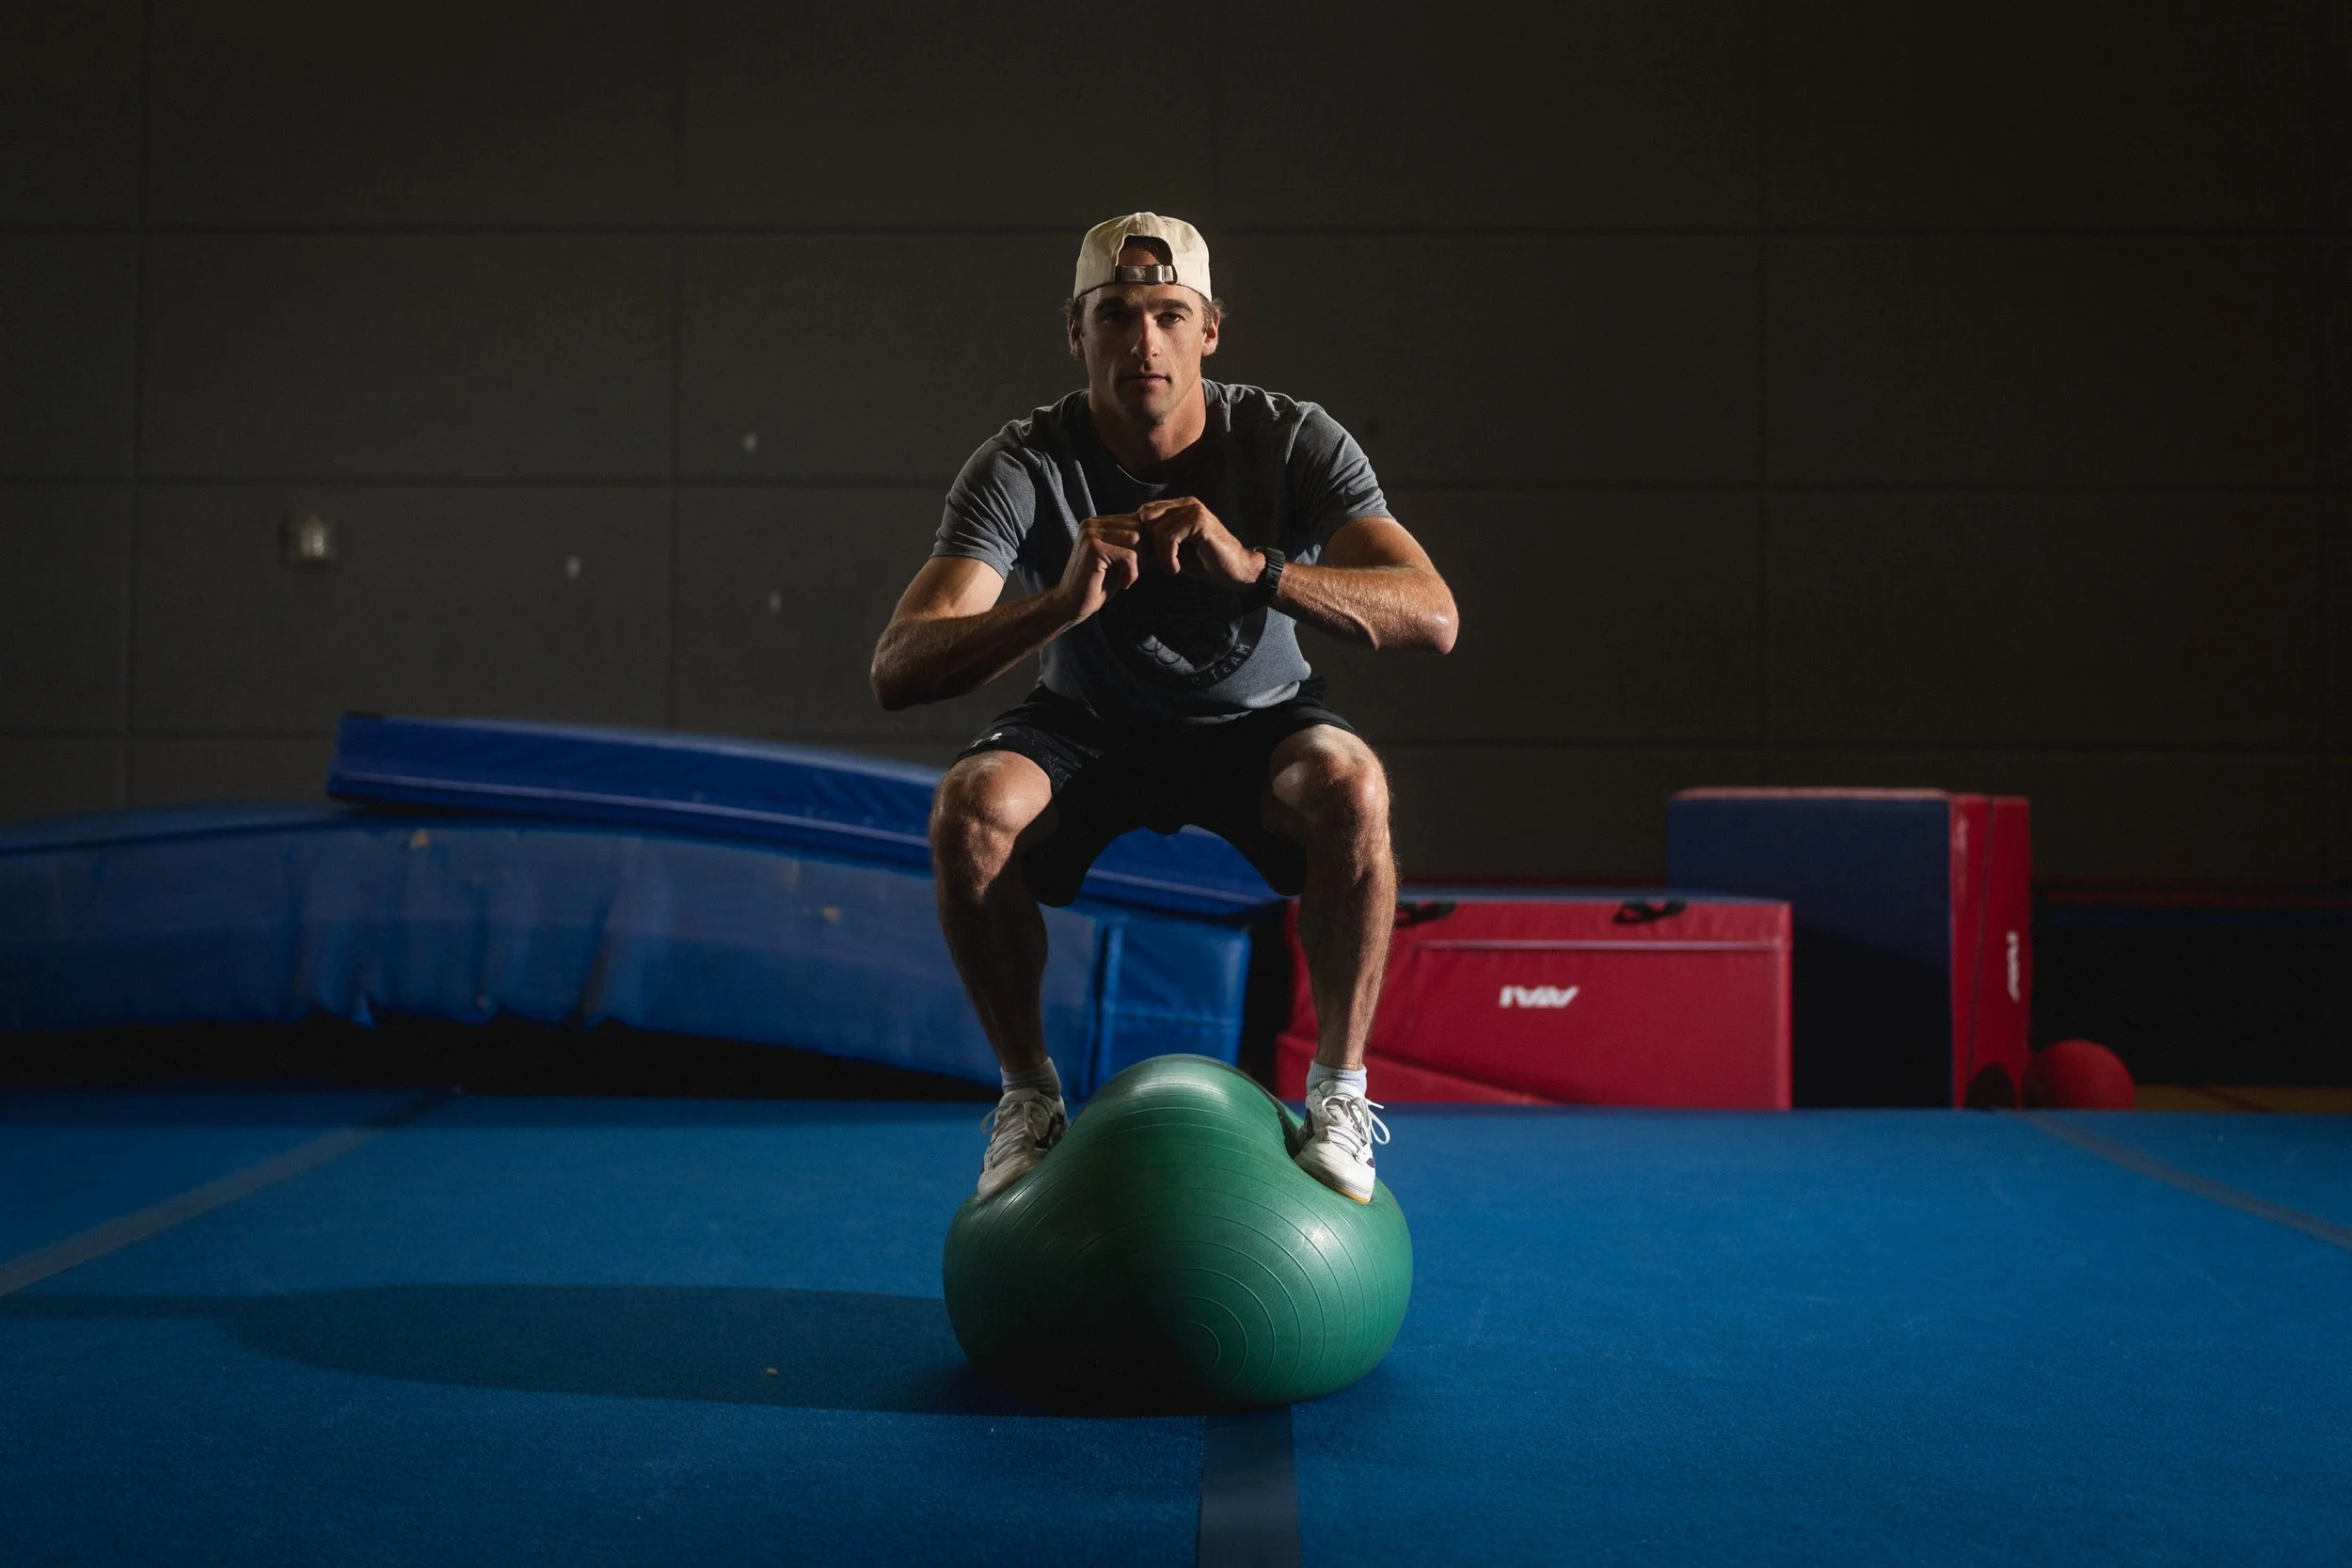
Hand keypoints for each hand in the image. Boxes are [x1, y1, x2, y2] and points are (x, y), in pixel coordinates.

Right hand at [1056, 513, 1142, 623]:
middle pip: (1138, 527)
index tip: (1141, 565)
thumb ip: (1133, 544)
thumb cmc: (1098, 584)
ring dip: (1139, 562)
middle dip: (1144, 552)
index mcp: (1097, 522)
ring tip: (1128, 577)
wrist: (1072, 605)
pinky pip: (1129, 555)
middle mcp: (1092, 524)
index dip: (1145, 544)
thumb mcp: (1119, 560)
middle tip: (1134, 573)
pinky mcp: (1094, 549)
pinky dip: (1132, 572)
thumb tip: (1162, 535)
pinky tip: (1123, 583)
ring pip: (1136, 539)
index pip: (1135, 521)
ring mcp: (1091, 534)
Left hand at [1134, 497, 1261, 586]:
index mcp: (1181, 506)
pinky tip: (1176, 568)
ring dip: (1160, 555)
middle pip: (1147, 519)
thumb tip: (1131, 543)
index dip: (1142, 535)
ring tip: (1171, 568)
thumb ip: (1157, 541)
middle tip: (1160, 564)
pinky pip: (1169, 537)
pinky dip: (1168, 557)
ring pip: (1157, 530)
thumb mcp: (1176, 550)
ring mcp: (1194, 510)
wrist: (1236, 570)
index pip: (1145, 512)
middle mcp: (1187, 503)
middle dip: (1148, 545)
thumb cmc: (1206, 562)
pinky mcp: (1199, 521)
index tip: (1150, 558)